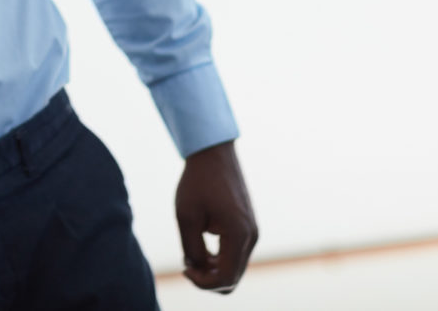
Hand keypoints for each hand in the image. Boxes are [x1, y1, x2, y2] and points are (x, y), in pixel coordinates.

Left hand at [175, 140, 256, 293]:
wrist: (213, 154)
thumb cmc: (197, 182)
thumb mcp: (186, 216)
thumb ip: (192, 248)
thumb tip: (197, 269)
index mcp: (238, 233)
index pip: (225, 278)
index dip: (202, 283)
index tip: (184, 267)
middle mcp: (251, 236)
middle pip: (233, 278)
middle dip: (208, 279)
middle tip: (187, 264)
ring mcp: (253, 231)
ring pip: (235, 268)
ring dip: (214, 270)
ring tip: (192, 255)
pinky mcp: (249, 227)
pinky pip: (237, 255)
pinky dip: (220, 260)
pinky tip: (203, 249)